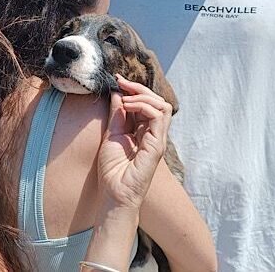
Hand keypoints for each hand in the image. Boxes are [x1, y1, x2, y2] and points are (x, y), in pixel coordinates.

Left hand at [96, 75, 172, 210]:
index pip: (147, 103)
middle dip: (139, 87)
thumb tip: (118, 92)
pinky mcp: (157, 145)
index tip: (117, 80)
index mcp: (143, 131)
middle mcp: (153, 133)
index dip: (133, 89)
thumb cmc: (112, 169)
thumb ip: (117, 114)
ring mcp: (157, 139)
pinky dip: (143, 106)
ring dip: (142, 95)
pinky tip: (127, 107)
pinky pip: (158, 116)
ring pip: (162, 105)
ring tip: (125, 98)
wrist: (113, 194)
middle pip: (157, 100)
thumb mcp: (112, 134)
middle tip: (121, 81)